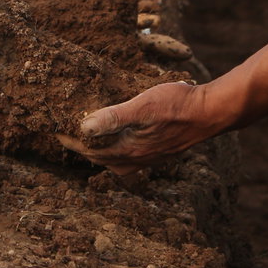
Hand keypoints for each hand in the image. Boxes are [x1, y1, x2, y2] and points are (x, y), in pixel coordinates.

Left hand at [65, 80, 222, 176]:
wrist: (211, 113)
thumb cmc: (177, 105)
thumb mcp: (142, 106)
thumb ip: (113, 118)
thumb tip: (85, 128)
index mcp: (129, 151)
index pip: (90, 150)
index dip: (71, 141)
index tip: (56, 131)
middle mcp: (137, 160)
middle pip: (100, 159)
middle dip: (82, 148)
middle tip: (67, 135)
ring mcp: (150, 159)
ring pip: (115, 162)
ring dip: (99, 152)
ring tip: (88, 139)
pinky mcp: (159, 153)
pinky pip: (129, 158)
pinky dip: (116, 150)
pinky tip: (119, 140)